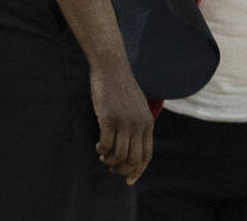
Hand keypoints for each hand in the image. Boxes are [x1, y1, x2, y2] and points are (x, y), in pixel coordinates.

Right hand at [90, 61, 153, 183]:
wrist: (112, 67)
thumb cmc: (121, 87)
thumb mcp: (136, 107)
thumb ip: (137, 124)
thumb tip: (131, 147)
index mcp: (148, 122)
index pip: (146, 156)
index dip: (137, 171)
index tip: (128, 180)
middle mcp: (139, 124)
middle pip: (133, 160)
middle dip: (122, 170)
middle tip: (111, 167)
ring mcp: (124, 122)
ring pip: (120, 156)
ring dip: (110, 161)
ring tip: (103, 156)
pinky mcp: (109, 118)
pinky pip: (106, 145)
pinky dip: (101, 150)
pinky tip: (98, 146)